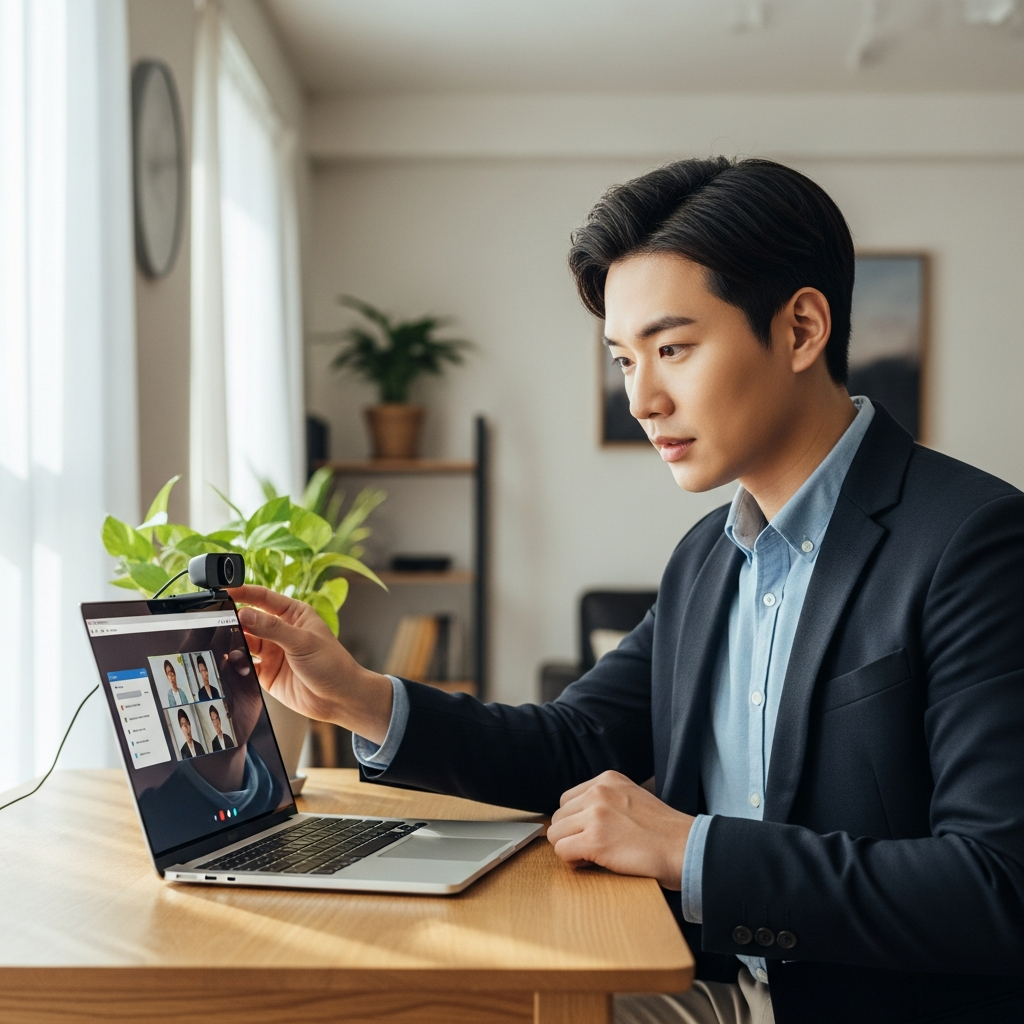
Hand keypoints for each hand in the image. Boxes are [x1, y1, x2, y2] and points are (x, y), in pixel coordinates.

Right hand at [227, 585, 392, 744]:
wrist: (339, 698)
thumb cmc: (332, 664)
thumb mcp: (302, 641)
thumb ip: (273, 629)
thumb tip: (245, 614)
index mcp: (294, 615)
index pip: (264, 598)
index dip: (244, 593)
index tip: (225, 591)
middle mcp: (281, 632)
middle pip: (250, 620)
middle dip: (234, 619)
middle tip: (216, 620)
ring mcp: (272, 652)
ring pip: (244, 642)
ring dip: (233, 643)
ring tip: (223, 643)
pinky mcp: (266, 673)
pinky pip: (244, 666)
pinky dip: (235, 665)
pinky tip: (230, 664)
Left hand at [547, 771, 693, 889]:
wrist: (685, 848)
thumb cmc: (663, 832)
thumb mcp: (631, 798)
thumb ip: (605, 801)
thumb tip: (575, 819)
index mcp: (607, 779)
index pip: (567, 800)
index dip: (575, 822)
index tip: (591, 834)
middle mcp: (598, 791)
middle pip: (558, 817)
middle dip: (571, 836)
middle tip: (592, 848)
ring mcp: (596, 814)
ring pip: (556, 834)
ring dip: (571, 849)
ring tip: (594, 856)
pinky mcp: (595, 839)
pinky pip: (562, 851)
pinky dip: (573, 862)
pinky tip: (593, 863)